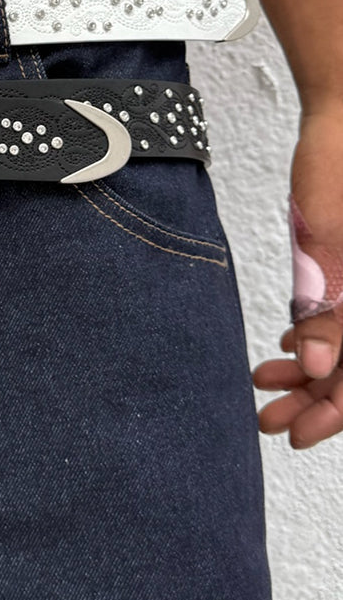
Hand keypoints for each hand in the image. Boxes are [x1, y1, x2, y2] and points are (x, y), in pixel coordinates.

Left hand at [251, 108, 342, 449]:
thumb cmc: (340, 165)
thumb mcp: (326, 241)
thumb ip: (326, 308)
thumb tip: (315, 367)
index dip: (336, 414)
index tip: (294, 434)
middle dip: (316, 397)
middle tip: (267, 416)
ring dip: (312, 368)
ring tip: (264, 380)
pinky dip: (320, 335)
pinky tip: (283, 346)